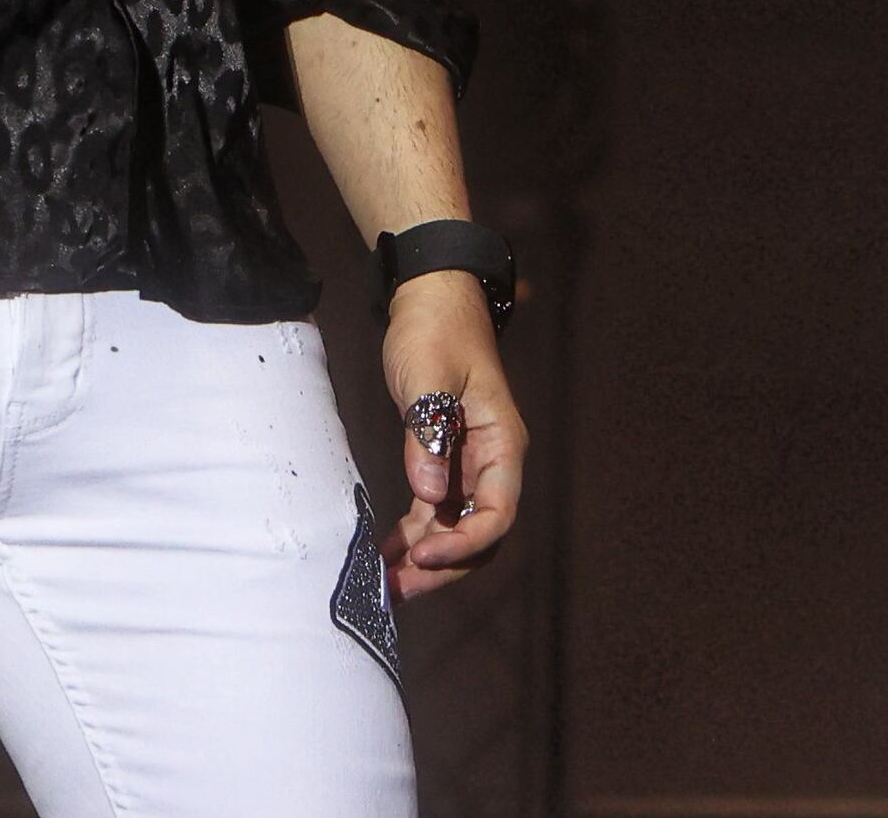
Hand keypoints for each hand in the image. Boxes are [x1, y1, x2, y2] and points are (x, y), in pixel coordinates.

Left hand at [377, 275, 527, 598]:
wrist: (433, 298)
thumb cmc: (436, 330)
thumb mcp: (428, 377)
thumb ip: (430, 434)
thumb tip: (430, 495)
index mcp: (502, 442)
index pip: (499, 512)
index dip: (464, 543)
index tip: (422, 554)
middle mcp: (492, 461)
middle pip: (480, 535)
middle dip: (443, 567)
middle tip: (396, 589)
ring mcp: (469, 465)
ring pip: (456, 530)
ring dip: (426, 560)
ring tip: (385, 583)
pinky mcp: (444, 461)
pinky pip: (435, 513)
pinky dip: (414, 536)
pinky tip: (387, 551)